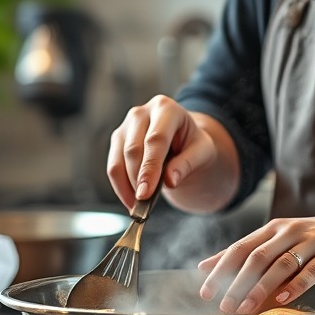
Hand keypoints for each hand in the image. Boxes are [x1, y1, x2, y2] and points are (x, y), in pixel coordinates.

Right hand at [106, 95, 219, 210]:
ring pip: (118, 159)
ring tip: (138, 206)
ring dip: (126, 186)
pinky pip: (113, 166)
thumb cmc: (194, 144)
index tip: (146, 193)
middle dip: (137, 179)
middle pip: (134, 149)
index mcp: (166, 108)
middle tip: (143, 204)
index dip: (150, 168)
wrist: (183, 140)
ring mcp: (126, 125)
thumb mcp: (202, 152)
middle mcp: (142, 112)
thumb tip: (170, 180)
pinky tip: (131, 200)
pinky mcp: (117, 139)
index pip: (155, 140)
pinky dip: (120, 186)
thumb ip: (187, 163)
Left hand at [197, 211, 314, 314]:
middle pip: (257, 256)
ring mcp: (311, 242)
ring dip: (261, 288)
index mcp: (273, 229)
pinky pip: (312, 270)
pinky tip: (284, 299)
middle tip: (223, 305)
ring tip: (246, 308)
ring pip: (281, 264)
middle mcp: (289, 232)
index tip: (205, 290)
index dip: (221, 268)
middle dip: (237, 282)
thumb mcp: (281, 241)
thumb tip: (208, 266)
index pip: (240, 247)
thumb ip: (249, 253)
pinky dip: (296, 285)